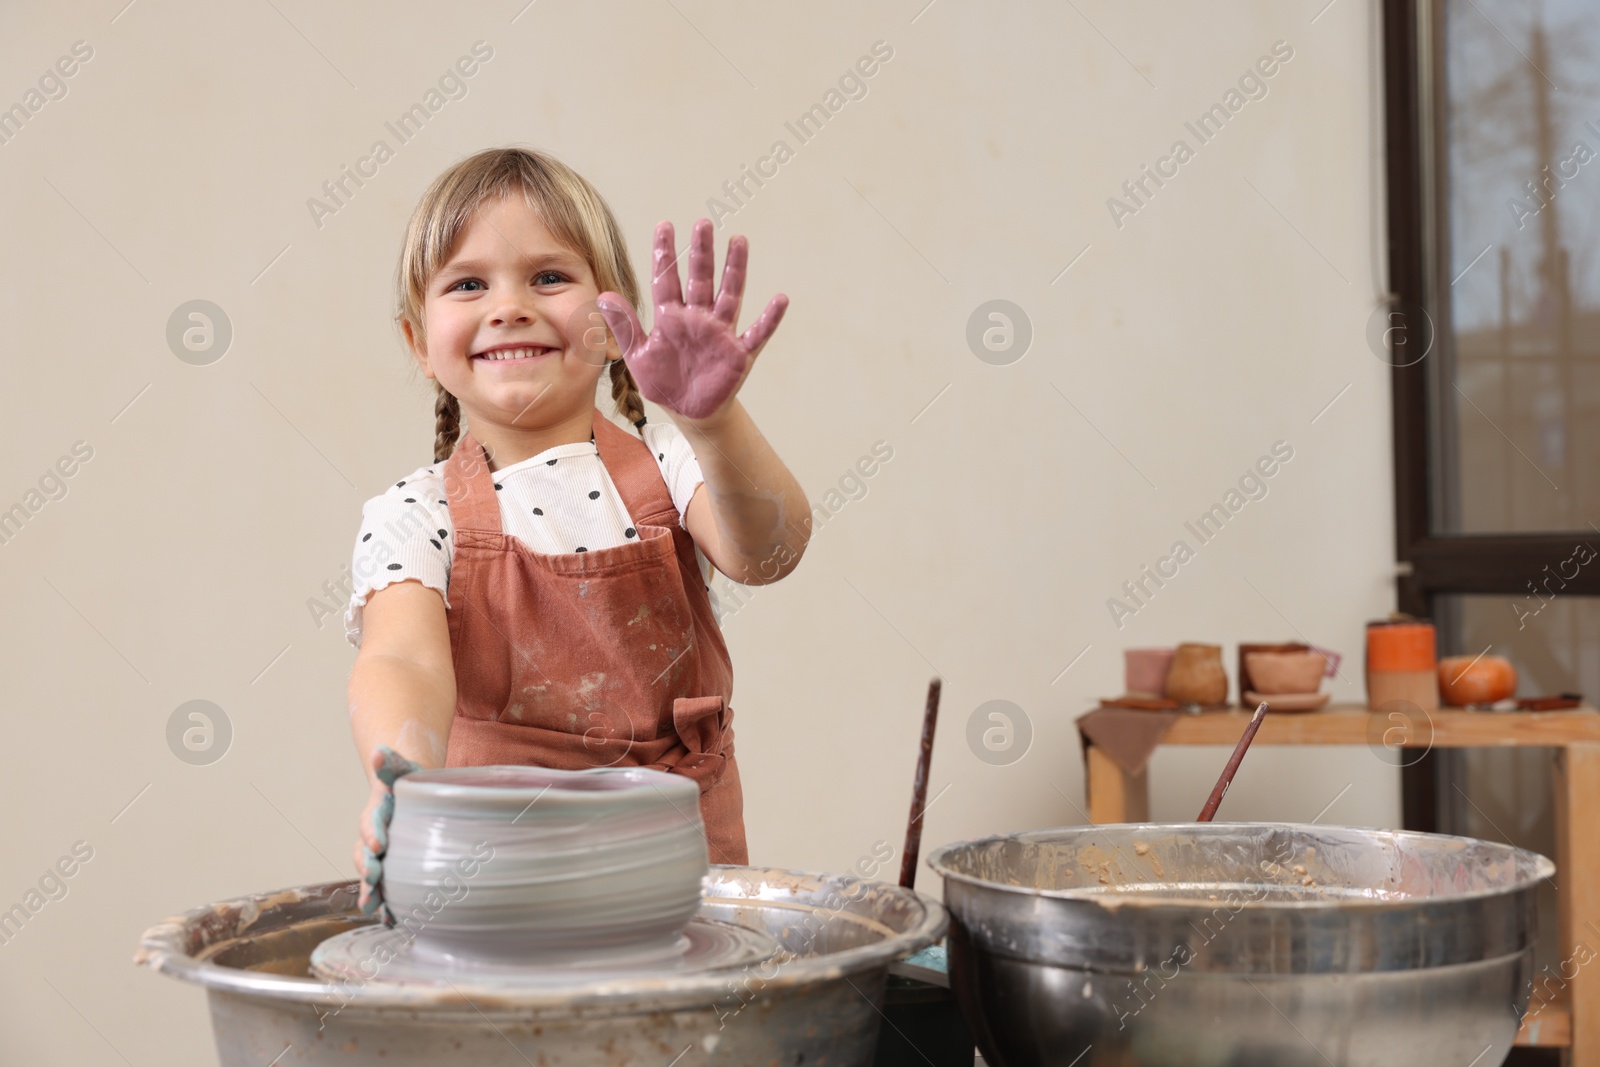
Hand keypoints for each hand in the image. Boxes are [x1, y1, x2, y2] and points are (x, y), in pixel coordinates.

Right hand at [352, 745, 421, 922]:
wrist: (412, 798)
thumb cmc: (410, 784)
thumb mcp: (403, 770)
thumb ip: (391, 763)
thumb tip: (377, 752)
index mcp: (377, 814)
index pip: (371, 824)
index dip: (373, 833)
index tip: (379, 844)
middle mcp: (374, 837)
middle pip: (366, 855)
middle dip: (368, 868)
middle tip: (373, 879)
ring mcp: (381, 856)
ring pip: (371, 876)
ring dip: (370, 891)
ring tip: (372, 907)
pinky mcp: (392, 871)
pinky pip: (387, 890)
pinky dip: (387, 906)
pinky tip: (393, 921)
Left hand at [596, 219, 787, 421]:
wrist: (689, 412)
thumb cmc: (664, 382)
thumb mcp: (638, 356)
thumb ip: (624, 326)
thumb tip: (603, 295)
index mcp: (671, 317)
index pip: (666, 280)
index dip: (665, 254)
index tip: (664, 226)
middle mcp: (698, 318)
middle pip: (701, 279)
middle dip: (702, 252)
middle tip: (703, 224)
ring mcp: (720, 333)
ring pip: (729, 295)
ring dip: (735, 270)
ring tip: (739, 241)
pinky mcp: (739, 354)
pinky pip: (757, 333)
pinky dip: (769, 318)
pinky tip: (780, 299)